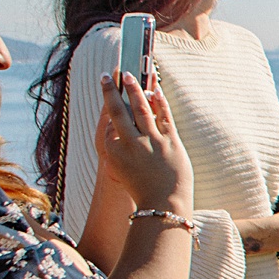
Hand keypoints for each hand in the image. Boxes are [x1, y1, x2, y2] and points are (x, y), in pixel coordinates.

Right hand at [94, 73, 192, 213]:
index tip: (107, 86)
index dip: (108, 102)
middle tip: (109, 74)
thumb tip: (117, 122)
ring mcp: (151, 142)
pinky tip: (155, 89)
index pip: (109, 122)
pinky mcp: (171, 142)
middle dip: (113, 91)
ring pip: (141, 108)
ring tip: (129, 74)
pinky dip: (159, 101)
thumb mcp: (120, 167)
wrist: (162, 204)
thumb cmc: (141, 186)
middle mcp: (130, 144)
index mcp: (113, 152)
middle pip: (119, 111)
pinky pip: (164, 115)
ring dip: (135, 89)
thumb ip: (116, 145)